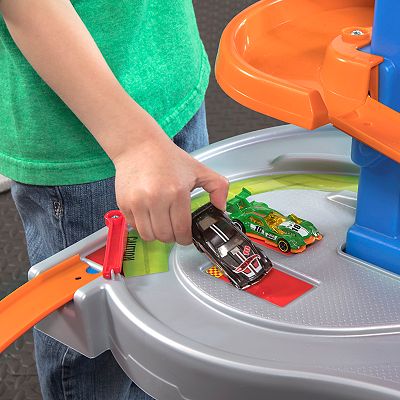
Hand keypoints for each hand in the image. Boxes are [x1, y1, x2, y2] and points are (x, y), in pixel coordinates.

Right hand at [113, 122, 228, 244]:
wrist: (139, 146)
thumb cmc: (168, 158)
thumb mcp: (199, 169)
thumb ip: (218, 187)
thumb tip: (220, 208)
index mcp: (177, 192)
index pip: (181, 230)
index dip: (186, 238)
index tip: (186, 236)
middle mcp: (156, 199)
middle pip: (165, 236)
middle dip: (172, 237)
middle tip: (175, 230)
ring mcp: (138, 202)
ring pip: (148, 235)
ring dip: (157, 234)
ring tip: (161, 224)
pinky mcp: (124, 203)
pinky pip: (134, 227)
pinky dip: (142, 226)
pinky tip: (149, 215)